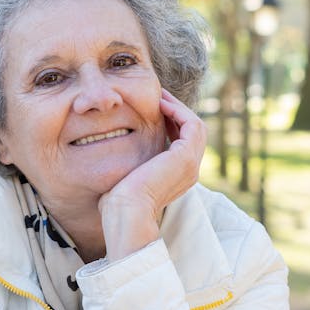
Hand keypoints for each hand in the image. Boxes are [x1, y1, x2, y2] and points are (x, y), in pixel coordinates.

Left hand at [98, 90, 206, 260]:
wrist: (126, 213)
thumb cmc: (118, 203)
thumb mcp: (127, 177)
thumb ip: (130, 164)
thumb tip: (115, 154)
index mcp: (178, 177)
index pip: (183, 142)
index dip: (171, 123)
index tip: (153, 109)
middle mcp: (190, 171)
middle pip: (192, 132)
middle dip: (177, 111)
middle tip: (158, 96)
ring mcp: (191, 164)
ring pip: (195, 126)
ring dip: (178, 107)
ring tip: (159, 96)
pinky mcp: (185, 157)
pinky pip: (191, 124)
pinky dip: (179, 111)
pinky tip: (160, 104)